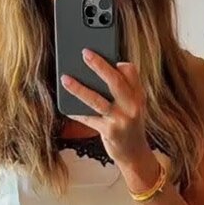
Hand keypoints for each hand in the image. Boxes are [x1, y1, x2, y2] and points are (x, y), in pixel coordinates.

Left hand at [60, 50, 150, 172]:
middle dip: (98, 65)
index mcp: (138, 95)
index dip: (117, 61)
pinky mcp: (109, 132)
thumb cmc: (129, 125)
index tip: (102, 50)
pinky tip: (66, 105)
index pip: (131, 71)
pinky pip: (88, 118)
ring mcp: (121, 120)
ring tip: (65, 79)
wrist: (135, 154)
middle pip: (114, 81)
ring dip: (79, 89)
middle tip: (84, 53)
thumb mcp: (134, 105)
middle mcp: (132, 106)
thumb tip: (105, 69)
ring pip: (97, 100)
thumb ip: (124, 89)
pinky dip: (76, 112)